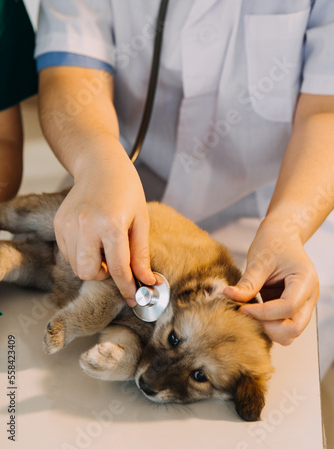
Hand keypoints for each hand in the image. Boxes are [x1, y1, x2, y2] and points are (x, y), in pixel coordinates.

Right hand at [54, 139, 155, 304]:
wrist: (99, 164)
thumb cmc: (125, 188)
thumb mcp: (141, 220)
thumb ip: (141, 254)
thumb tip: (147, 281)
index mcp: (110, 224)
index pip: (118, 269)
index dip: (127, 287)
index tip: (133, 297)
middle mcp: (85, 226)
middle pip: (89, 273)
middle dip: (104, 275)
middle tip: (115, 264)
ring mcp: (68, 225)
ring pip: (76, 266)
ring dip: (92, 264)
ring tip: (104, 245)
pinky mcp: (59, 224)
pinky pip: (67, 253)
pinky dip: (81, 254)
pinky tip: (92, 238)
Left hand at [223, 219, 318, 344]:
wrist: (282, 236)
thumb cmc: (274, 243)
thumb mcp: (259, 260)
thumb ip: (247, 282)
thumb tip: (228, 296)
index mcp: (305, 280)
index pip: (288, 307)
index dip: (263, 313)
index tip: (241, 309)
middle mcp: (310, 297)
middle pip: (294, 328)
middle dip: (268, 327)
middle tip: (246, 315)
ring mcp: (304, 305)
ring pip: (291, 333)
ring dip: (270, 330)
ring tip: (250, 314)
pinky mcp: (294, 309)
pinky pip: (285, 327)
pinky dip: (270, 327)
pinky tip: (254, 313)